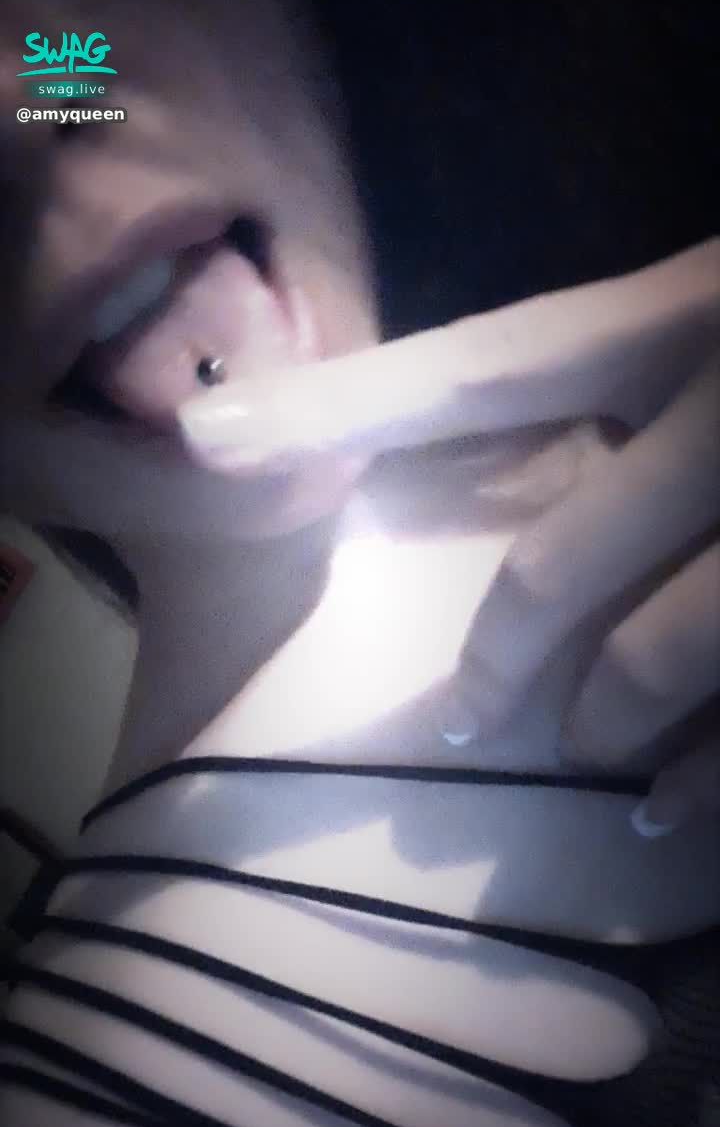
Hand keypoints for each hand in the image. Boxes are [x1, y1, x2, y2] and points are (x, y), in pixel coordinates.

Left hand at [178, 239, 719, 833]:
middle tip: (461, 719)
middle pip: (552, 564)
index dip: (340, 410)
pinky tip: (661, 812)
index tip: (209, 439)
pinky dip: (699, 780)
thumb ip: (631, 351)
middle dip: (497, 656)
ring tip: (585, 744)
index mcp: (685, 315)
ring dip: (598, 718)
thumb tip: (505, 399)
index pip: (480, 368)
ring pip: (650, 654)